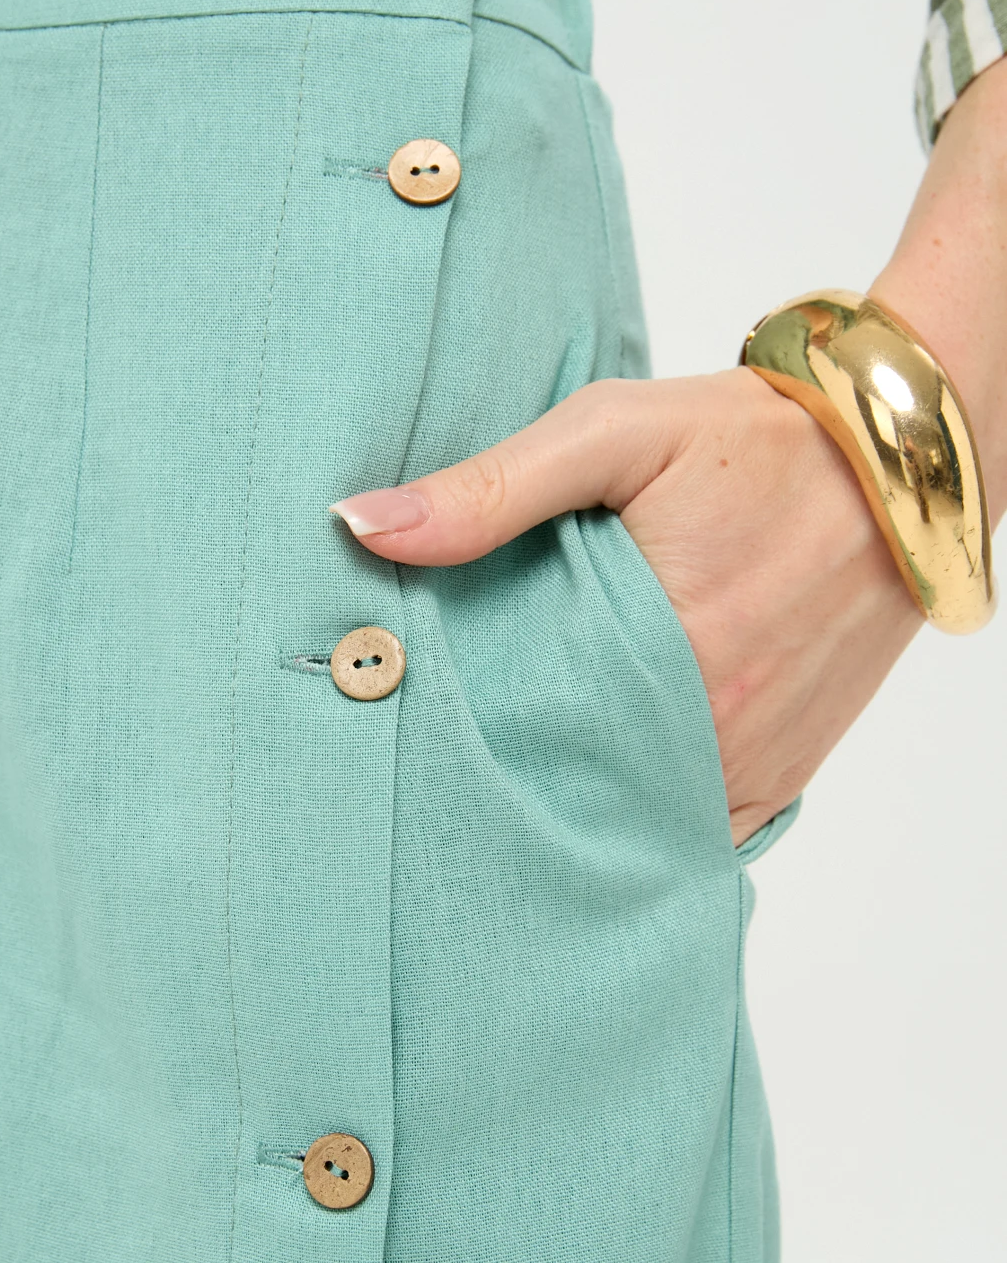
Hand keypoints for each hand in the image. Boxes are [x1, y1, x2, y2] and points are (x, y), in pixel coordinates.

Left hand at [331, 368, 920, 845]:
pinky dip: (644, 816)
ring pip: (634, 822)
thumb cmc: (755, 438)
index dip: (458, 748)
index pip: (522, 742)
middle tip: (446, 764)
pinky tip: (596, 786)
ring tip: (513, 777)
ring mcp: (753, 763)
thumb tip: (363, 527)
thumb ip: (491, 487)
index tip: (406, 738)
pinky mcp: (783, 776)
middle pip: (575, 794)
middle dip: (510, 784)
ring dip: (578, 806)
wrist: (897, 462)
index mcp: (665, 655)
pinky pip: (696, 830)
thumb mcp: (614, 432)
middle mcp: (716, 730)